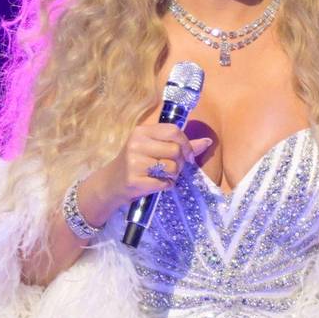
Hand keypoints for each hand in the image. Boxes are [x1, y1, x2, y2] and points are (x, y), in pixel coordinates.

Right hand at [89, 122, 213, 214]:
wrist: (110, 184)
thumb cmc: (136, 164)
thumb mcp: (154, 148)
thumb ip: (180, 144)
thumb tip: (208, 141)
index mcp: (141, 132)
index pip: (173, 131)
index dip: (186, 144)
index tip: (188, 155)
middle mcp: (136, 144)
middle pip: (175, 150)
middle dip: (180, 162)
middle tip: (171, 168)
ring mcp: (134, 162)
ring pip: (172, 167)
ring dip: (173, 175)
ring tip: (162, 175)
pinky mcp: (134, 180)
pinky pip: (164, 183)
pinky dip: (166, 186)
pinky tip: (156, 184)